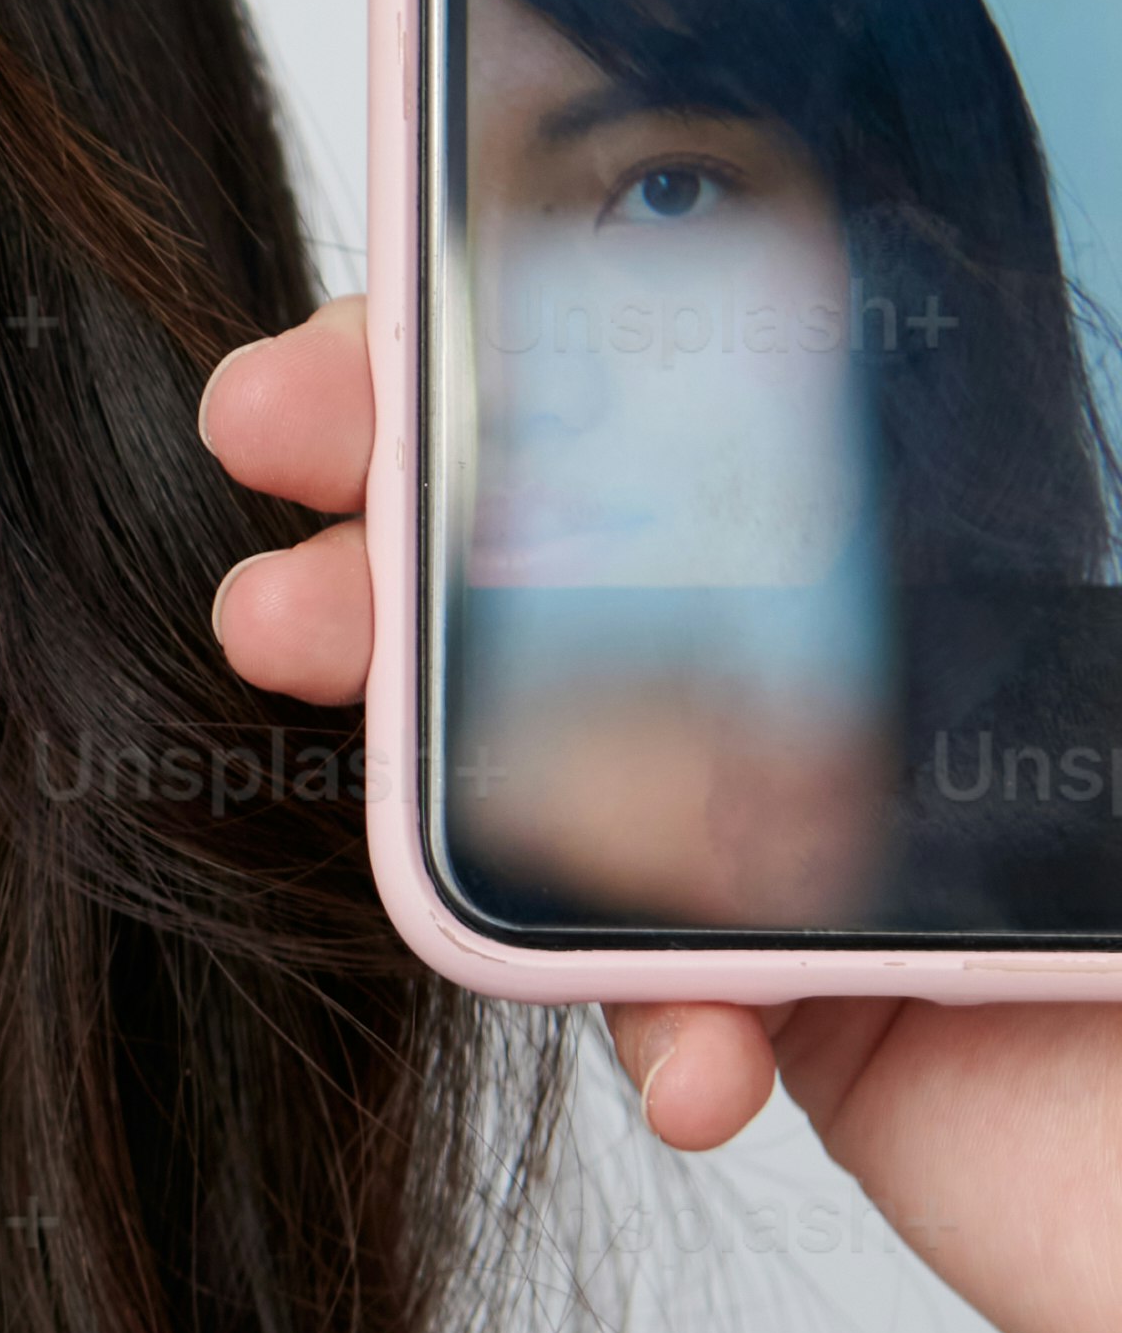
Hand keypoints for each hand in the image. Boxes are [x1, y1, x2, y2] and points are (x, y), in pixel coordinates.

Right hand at [204, 295, 1121, 1332]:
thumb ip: (1091, 493)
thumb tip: (1018, 326)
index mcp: (1009, 532)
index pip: (757, 380)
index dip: (565, 316)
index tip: (419, 288)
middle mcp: (917, 673)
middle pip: (632, 539)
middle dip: (431, 485)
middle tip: (290, 453)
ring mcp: (859, 849)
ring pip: (590, 750)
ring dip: (431, 711)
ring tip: (318, 652)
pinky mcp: (837, 1033)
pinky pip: (657, 995)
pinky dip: (639, 1017)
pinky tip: (690, 1044)